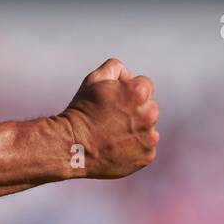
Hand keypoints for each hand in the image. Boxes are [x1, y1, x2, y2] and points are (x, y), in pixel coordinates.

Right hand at [58, 57, 159, 177]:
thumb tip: (128, 75)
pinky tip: (117, 146)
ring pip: (149, 128)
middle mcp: (149, 114)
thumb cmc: (82, 111)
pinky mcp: (147, 155)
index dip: (129, 91)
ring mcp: (149, 137)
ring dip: (137, 129)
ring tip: (114, 133)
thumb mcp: (93, 79)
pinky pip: (146, 147)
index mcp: (138, 92)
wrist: (72, 145)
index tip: (116, 100)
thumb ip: (115, 68)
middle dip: (136, 110)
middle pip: (150, 107)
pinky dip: (135, 147)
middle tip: (114, 118)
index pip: (146, 85)